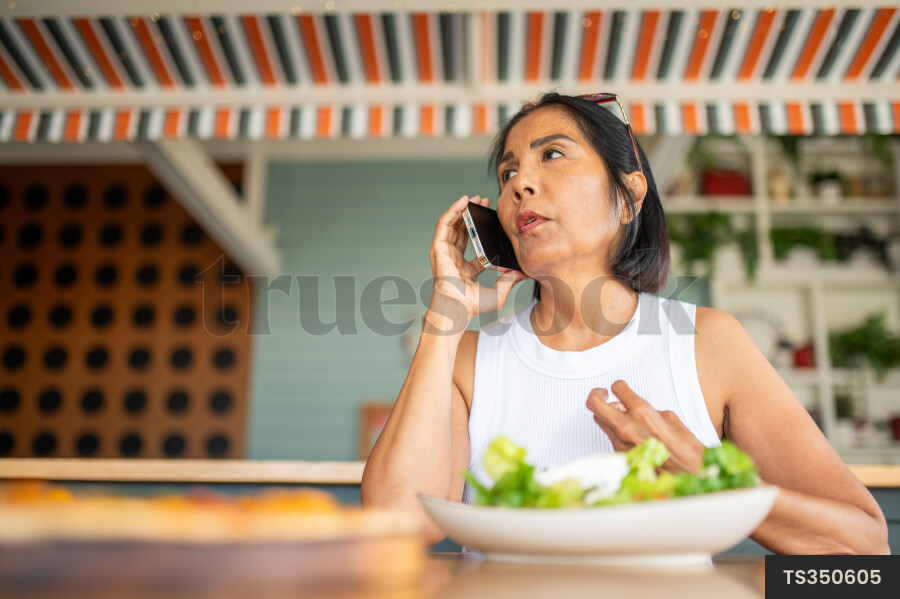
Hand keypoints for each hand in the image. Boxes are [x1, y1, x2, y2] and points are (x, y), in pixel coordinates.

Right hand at [428, 195, 528, 324]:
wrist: (457, 309)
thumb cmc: (472, 307)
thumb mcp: (498, 293)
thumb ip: (510, 282)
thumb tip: (523, 273)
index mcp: (465, 269)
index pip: (474, 245)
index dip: (483, 231)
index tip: (493, 220)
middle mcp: (454, 259)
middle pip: (463, 231)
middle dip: (473, 216)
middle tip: (485, 203)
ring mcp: (444, 253)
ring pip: (453, 225)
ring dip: (463, 210)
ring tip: (475, 199)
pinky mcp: (438, 248)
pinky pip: (444, 224)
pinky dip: (452, 211)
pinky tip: (463, 201)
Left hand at [585, 381, 704, 473]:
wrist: (687, 471)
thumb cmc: (683, 446)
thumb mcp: (668, 416)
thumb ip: (645, 408)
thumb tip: (631, 406)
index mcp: (641, 412)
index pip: (617, 389)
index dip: (618, 386)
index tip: (619, 387)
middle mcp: (627, 426)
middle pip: (594, 404)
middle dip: (597, 394)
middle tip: (603, 394)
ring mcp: (621, 441)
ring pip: (599, 419)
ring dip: (605, 412)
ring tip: (618, 412)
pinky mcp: (620, 453)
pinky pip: (609, 435)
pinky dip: (614, 429)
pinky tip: (627, 430)